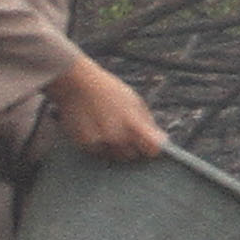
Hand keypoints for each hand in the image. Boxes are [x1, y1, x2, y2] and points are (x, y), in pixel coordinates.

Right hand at [47, 55, 165, 161]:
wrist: (77, 84)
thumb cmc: (110, 90)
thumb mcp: (135, 102)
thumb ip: (148, 122)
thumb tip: (162, 140)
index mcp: (134, 124)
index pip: (152, 149)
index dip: (153, 148)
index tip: (152, 146)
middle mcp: (117, 137)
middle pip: (132, 155)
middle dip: (132, 148)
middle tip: (126, 133)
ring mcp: (99, 142)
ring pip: (114, 155)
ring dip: (115, 148)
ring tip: (109, 128)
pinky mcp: (84, 145)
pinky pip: (97, 152)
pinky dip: (99, 145)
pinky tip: (96, 129)